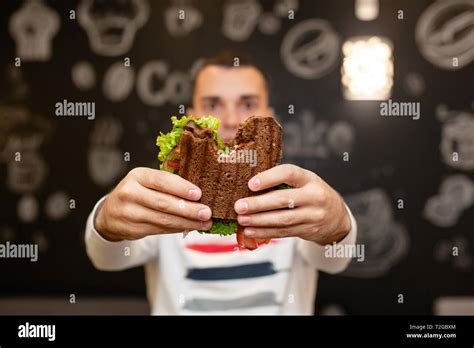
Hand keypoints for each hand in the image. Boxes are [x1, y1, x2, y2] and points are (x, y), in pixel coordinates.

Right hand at [95, 167, 211, 241]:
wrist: (110, 213)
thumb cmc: (137, 192)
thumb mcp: (146, 181)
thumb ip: (167, 184)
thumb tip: (199, 193)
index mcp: (137, 175)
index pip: (161, 181)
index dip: (181, 187)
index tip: (198, 194)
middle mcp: (130, 193)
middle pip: (163, 203)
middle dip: (188, 209)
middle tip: (207, 212)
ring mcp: (129, 213)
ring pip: (163, 220)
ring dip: (187, 222)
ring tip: (205, 223)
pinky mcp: (131, 229)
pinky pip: (160, 230)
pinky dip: (178, 229)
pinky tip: (190, 227)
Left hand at [234, 164, 351, 245]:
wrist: (336, 217)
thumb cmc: (312, 193)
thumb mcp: (304, 181)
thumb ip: (283, 181)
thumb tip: (248, 185)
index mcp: (310, 179)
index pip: (289, 174)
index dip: (269, 178)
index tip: (251, 184)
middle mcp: (314, 197)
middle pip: (283, 200)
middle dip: (258, 204)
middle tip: (239, 206)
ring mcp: (313, 216)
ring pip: (282, 219)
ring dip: (259, 221)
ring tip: (241, 219)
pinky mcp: (308, 231)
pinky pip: (283, 232)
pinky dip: (265, 232)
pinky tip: (250, 231)